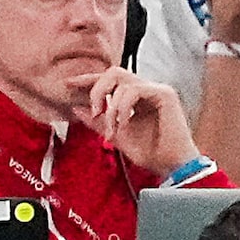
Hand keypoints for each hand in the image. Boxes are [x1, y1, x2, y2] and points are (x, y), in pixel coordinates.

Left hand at [79, 69, 201, 177]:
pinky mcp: (164, 94)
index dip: (88, 80)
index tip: (68, 85)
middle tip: (94, 112)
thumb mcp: (116, 136)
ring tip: (112, 128)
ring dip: (110, 106)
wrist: (172, 167)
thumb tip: (76, 108)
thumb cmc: (151, 154)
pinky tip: (124, 124)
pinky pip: (134, 90)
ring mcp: (156, 90)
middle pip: (113, 72)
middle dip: (97, 89)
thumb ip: (98, 122)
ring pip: (121, 79)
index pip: (109, 81)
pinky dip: (123, 107)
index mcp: (135, 97)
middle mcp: (146, 89)